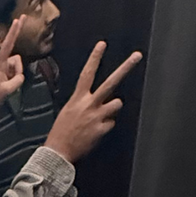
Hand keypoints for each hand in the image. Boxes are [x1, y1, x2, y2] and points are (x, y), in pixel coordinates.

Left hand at [0, 17, 25, 112]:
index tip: (16, 20)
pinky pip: (17, 72)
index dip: (13, 33)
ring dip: (16, 75)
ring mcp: (4, 68)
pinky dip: (16, 78)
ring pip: (18, 67)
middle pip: (16, 58)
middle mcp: (1, 63)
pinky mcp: (6, 73)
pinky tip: (8, 85)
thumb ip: (17, 80)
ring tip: (7, 85)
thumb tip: (21, 75)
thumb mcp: (6, 90)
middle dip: (17, 54)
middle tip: (23, 17)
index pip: (8, 45)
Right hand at [44, 42, 142, 162]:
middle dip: (125, 68)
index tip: (102, 44)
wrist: (58, 152)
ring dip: (112, 109)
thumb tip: (104, 98)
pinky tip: (95, 132)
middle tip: (137, 55)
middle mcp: (89, 104)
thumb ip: (85, 102)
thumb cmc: (61, 132)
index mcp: (77, 99)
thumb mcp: (69, 111)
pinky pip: (112, 123)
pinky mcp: (103, 129)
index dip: (95, 58)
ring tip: (100, 118)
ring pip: (117, 103)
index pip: (87, 73)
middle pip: (111, 82)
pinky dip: (105, 126)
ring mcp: (97, 116)